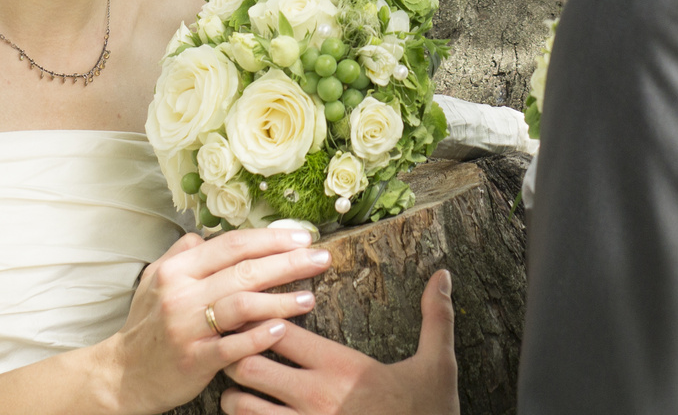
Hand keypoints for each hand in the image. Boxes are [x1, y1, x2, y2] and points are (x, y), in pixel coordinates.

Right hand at [96, 227, 332, 414]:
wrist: (122, 374)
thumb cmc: (147, 325)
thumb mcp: (155, 280)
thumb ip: (183, 254)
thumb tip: (208, 234)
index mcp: (177, 269)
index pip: (232, 244)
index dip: (271, 238)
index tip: (303, 236)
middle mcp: (181, 294)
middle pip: (245, 270)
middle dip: (289, 262)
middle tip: (321, 258)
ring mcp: (187, 327)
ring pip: (242, 305)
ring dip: (281, 300)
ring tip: (310, 298)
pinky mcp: (194, 360)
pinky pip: (233, 346)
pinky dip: (259, 337)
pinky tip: (282, 330)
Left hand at [218, 269, 458, 414]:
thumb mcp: (438, 367)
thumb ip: (436, 318)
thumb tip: (443, 275)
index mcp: (342, 367)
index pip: (281, 330)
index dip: (264, 319)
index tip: (262, 315)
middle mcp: (316, 397)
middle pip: (248, 363)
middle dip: (237, 353)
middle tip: (238, 346)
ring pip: (240, 406)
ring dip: (233, 395)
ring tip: (239, 387)